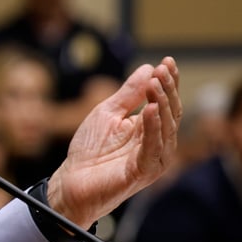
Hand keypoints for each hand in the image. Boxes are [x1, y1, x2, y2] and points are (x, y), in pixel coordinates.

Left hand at [46, 57, 181, 226]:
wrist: (71, 181)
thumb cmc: (89, 150)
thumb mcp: (107, 113)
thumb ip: (128, 94)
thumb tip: (148, 68)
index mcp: (149, 128)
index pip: (165, 101)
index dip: (169, 82)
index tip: (167, 61)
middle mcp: (156, 143)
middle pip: (171, 112)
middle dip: (167, 89)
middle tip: (162, 71)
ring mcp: (153, 158)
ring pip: (167, 129)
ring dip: (162, 104)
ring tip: (156, 85)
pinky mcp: (144, 172)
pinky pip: (153, 148)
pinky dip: (154, 128)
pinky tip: (150, 109)